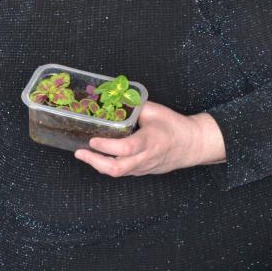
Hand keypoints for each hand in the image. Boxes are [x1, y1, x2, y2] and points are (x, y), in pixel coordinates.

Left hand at [73, 101, 225, 177]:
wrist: (191, 145)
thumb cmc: (174, 126)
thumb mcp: (155, 111)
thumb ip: (134, 106)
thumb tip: (113, 97)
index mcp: (150, 141)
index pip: (126, 148)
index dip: (107, 146)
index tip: (93, 139)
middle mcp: (145, 157)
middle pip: (117, 168)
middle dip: (95, 162)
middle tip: (80, 152)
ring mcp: (143, 167)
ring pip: (117, 173)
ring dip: (98, 165)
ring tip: (83, 154)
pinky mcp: (141, 171)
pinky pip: (122, 171)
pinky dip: (107, 165)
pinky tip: (98, 156)